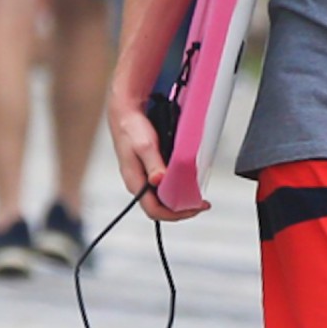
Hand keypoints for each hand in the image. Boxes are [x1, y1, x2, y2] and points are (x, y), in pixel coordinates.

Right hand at [107, 93, 208, 221]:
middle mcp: (139, 184)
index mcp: (135, 182)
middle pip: (160, 208)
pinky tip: (186, 183)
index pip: (155, 210)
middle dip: (181, 209)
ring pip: (162, 199)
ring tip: (196, 196)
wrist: (126, 113)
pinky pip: (163, 187)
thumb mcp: (145, 145)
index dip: (175, 214)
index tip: (193, 208)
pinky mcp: (149, 170)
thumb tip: (158, 180)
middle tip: (200, 205)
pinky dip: (176, 188)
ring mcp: (144, 178)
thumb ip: (153, 163)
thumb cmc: (131, 128)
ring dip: (180, 200)